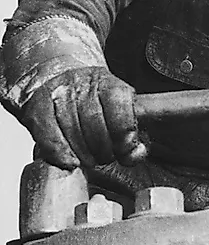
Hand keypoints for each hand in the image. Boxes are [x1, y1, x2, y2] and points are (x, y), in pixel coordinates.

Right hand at [19, 66, 146, 168]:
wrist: (58, 82)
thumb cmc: (93, 102)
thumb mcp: (120, 109)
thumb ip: (132, 132)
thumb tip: (136, 154)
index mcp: (108, 82)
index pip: (120, 106)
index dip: (125, 133)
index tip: (126, 148)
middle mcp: (82, 83)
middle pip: (95, 122)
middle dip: (105, 148)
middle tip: (107, 157)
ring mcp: (57, 93)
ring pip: (72, 130)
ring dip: (84, 154)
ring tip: (91, 160)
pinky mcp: (37, 107)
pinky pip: (49, 135)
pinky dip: (61, 153)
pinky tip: (70, 162)